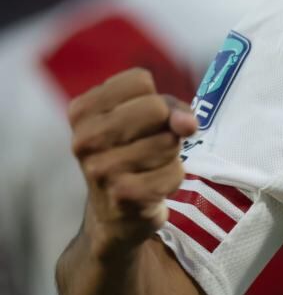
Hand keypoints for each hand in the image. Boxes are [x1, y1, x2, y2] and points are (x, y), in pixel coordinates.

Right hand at [68, 68, 197, 255]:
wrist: (115, 214)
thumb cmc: (133, 152)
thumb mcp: (146, 120)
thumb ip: (171, 108)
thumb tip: (187, 124)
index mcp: (82, 111)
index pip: (139, 79)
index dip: (155, 97)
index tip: (145, 119)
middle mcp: (84, 139)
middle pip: (155, 107)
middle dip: (166, 125)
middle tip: (152, 144)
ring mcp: (101, 169)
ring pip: (169, 140)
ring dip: (171, 154)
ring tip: (151, 166)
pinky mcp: (124, 195)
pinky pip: (175, 172)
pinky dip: (174, 178)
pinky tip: (154, 186)